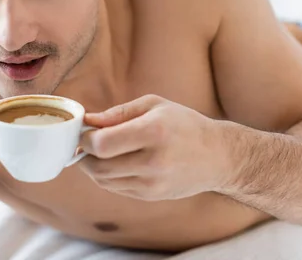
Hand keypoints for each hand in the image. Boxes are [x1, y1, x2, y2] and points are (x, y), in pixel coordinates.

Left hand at [79, 95, 231, 200]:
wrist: (218, 156)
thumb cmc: (183, 124)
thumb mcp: (154, 105)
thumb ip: (117, 113)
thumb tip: (87, 121)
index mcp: (154, 132)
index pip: (102, 144)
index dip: (85, 139)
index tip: (83, 132)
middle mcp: (153, 161)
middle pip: (98, 167)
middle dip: (84, 155)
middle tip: (83, 143)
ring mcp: (153, 183)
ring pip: (104, 181)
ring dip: (92, 167)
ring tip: (96, 152)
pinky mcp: (152, 196)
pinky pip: (116, 188)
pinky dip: (106, 176)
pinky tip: (112, 162)